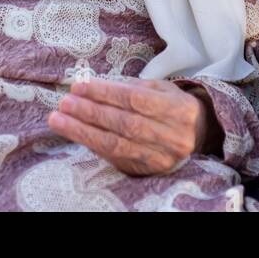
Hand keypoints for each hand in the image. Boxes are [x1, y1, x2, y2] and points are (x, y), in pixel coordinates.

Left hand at [48, 78, 218, 175]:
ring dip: (84, 131)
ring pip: (117, 144)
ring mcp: (162, 156)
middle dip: (90, 112)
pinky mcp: (150, 171)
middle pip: (124, 123)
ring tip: (59, 120)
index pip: (135, 99)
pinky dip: (94, 144)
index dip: (105, 93)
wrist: (200, 135)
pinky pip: (117, 158)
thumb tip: (93, 86)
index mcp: (179, 109)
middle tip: (64, 103)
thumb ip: (132, 87)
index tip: (79, 86)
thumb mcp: (161, 89)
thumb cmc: (173, 106)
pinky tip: (76, 134)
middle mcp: (174, 136)